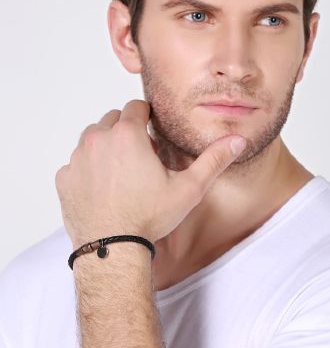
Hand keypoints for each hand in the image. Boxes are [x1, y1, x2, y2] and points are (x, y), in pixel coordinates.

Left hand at [55, 99, 246, 248]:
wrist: (112, 249)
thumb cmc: (150, 216)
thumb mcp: (189, 188)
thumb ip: (213, 160)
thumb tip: (238, 141)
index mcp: (127, 135)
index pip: (135, 106)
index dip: (146, 116)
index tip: (151, 131)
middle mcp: (97, 140)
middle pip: (113, 119)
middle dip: (127, 130)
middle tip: (140, 154)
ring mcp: (77, 159)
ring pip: (93, 137)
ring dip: (107, 146)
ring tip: (122, 170)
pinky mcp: (65, 178)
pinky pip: (77, 161)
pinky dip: (89, 166)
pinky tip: (103, 187)